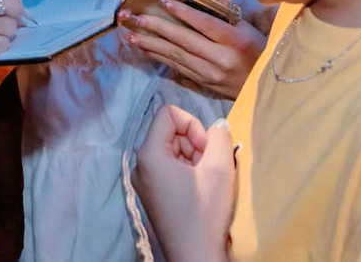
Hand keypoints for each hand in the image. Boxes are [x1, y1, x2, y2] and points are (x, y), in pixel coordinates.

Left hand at [118, 0, 265, 98]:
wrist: (268, 87)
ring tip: (130, 34)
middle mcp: (221, 59)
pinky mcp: (204, 84)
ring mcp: (211, 74)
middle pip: (183, 41)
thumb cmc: (259, 51)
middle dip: (155, 28)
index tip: (162, 1)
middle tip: (132, 17)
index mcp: (234, 41)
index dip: (182, 12)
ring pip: (175, 57)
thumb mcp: (248, 29)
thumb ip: (224, 17)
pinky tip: (145, 49)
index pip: (204, 24)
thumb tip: (195, 3)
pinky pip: (177, 68)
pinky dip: (159, 57)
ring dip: (150, 44)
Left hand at [134, 105, 235, 261]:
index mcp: (148, 153)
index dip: (193, 125)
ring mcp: (144, 181)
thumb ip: (220, 137)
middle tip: (211, 167)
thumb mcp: (220, 169)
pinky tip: (200, 190)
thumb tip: (217, 124)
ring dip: (194, 158)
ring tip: (207, 180)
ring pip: (171, 151)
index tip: (207, 150)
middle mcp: (140, 164)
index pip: (168, 113)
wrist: (195, 257)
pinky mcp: (152, 195)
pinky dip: (187, 172)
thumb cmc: (204, 213)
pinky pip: (169, 169)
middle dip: (194, 144)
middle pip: (169, 133)